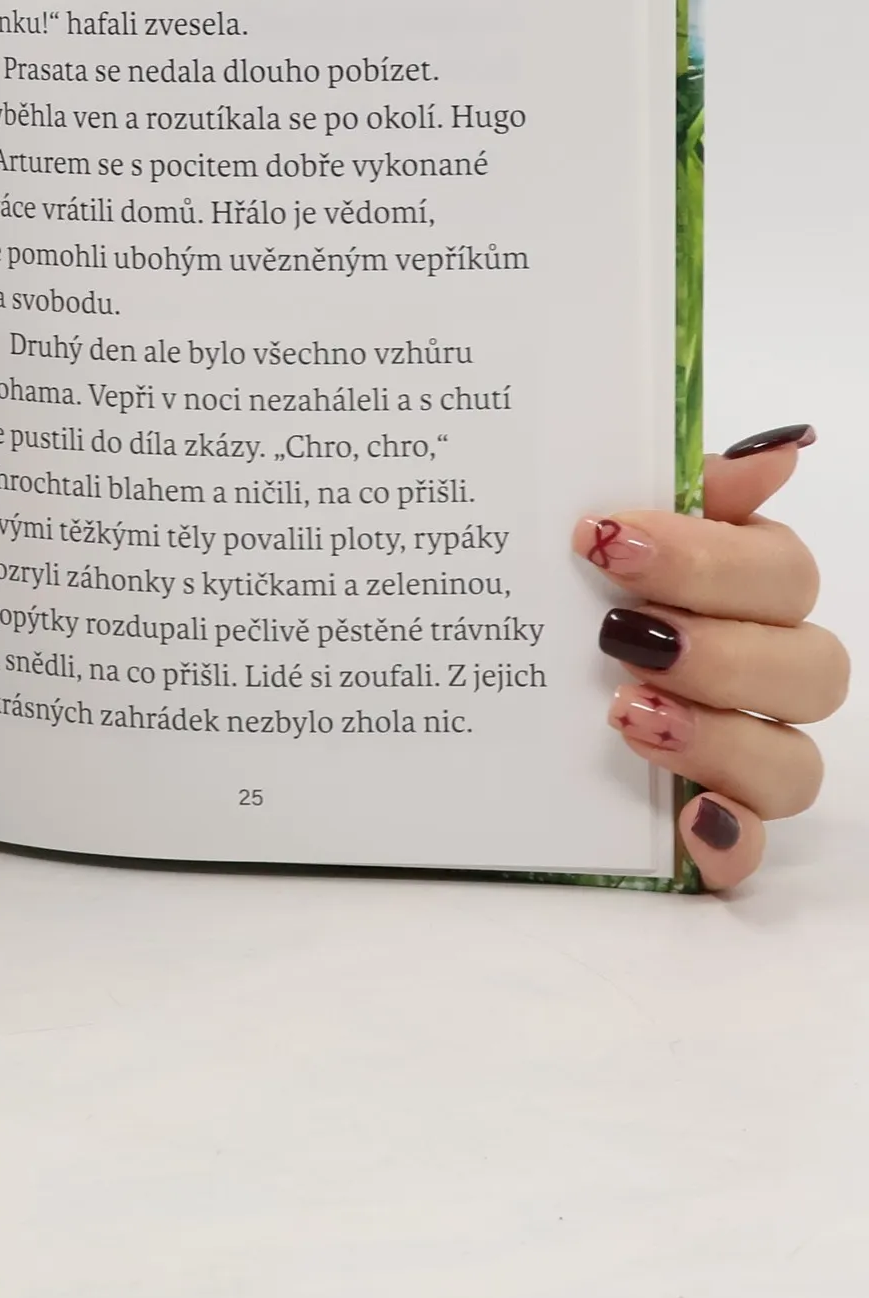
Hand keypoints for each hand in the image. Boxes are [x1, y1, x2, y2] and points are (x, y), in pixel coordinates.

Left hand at [577, 425, 845, 889]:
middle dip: (719, 649)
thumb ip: (686, 484)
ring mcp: (743, 749)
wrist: (486, 657)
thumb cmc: (570, 575)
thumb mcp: (610, 519)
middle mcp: (763, 669)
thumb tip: (779, 449)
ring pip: (794, 762)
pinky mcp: (709, 817)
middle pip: (810, 668)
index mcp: (746, 587)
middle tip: (620, 633)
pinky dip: (731, 840)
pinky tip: (689, 820)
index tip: (606, 540)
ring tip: (624, 712)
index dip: (709, 559)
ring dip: (719, 737)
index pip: (784, 571)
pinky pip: (753, 849)